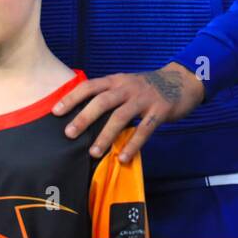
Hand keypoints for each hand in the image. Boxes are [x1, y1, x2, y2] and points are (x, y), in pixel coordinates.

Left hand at [51, 62, 204, 162]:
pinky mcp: (160, 111)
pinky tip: (123, 157)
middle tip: (68, 134)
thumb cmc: (146, 86)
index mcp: (115, 80)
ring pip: (120, 117)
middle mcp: (126, 88)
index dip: (71, 97)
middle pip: (101, 102)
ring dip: (105, 136)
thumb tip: (83, 113)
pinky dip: (133, 145)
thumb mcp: (124, 84)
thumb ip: (108, 94)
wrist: (182, 80)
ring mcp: (144, 99)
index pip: (88, 86)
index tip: (55, 111)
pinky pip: (144, 130)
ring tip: (94, 152)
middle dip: (83, 118)